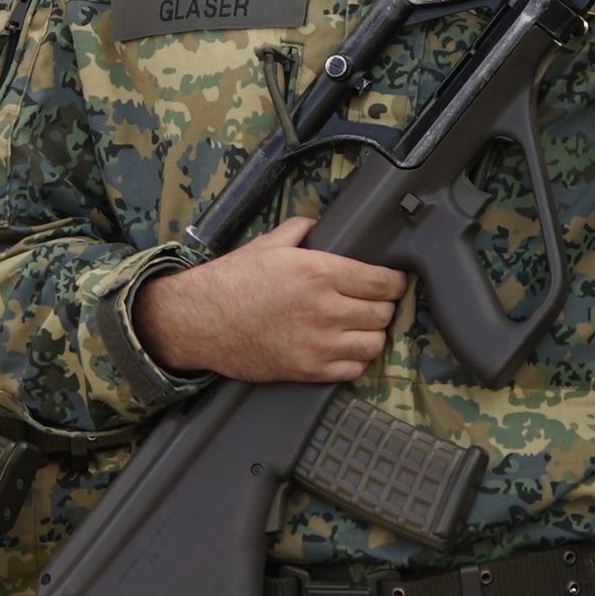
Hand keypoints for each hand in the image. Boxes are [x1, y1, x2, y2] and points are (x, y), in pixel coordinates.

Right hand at [132, 219, 404, 385]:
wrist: (200, 321)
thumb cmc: (231, 282)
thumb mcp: (268, 244)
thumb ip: (302, 230)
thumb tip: (321, 224)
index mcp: (320, 273)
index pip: (384, 282)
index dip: (394, 281)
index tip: (391, 281)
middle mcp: (326, 309)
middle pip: (384, 313)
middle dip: (382, 306)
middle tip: (372, 301)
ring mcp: (319, 344)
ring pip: (375, 344)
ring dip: (371, 333)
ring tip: (359, 326)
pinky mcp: (308, 370)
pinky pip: (354, 370)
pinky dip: (355, 360)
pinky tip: (343, 347)